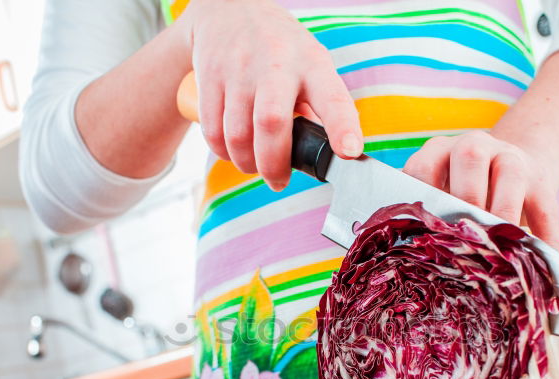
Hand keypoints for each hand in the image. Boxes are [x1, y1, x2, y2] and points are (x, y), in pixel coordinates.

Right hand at [175, 0, 362, 189]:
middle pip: (272, 123)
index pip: (332, 97)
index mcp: (312, 64)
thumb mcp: (310, 66)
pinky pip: (213, 131)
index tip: (348, 152)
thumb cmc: (280, 50)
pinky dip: (224, 152)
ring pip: (238, 135)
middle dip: (274, 164)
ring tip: (255, 166)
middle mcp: (276, 63)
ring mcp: (240, 68)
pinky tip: (233, 151)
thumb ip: (318, 108)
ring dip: (246, 163)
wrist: (229, 10)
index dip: (342, 127)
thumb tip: (329, 155)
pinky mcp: (210, 75)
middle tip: (279, 181)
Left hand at [403, 130, 558, 250]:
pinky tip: (542, 259)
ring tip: (499, 249)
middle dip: (465, 197)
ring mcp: (512, 158)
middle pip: (470, 156)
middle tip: (462, 237)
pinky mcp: (542, 179)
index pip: (423, 166)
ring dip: (503, 213)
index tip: (422, 232)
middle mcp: (476, 146)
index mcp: (440, 150)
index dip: (422, 198)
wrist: (513, 168)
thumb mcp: (441, 195)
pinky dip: (544, 236)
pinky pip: (546, 207)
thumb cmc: (462, 195)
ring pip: (511, 175)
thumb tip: (405, 260)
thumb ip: (426, 216)